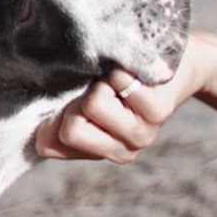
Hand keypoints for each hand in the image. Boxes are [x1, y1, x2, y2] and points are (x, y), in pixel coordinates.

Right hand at [35, 69, 174, 164]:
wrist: (181, 65)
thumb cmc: (126, 78)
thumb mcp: (90, 98)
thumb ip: (65, 115)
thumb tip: (36, 126)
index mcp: (101, 151)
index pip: (49, 144)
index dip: (54, 114)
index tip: (77, 99)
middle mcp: (122, 150)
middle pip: (71, 129)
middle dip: (79, 99)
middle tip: (103, 89)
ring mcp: (142, 134)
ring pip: (94, 104)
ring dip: (102, 81)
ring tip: (122, 81)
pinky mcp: (158, 112)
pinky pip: (118, 82)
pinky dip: (121, 67)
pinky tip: (138, 73)